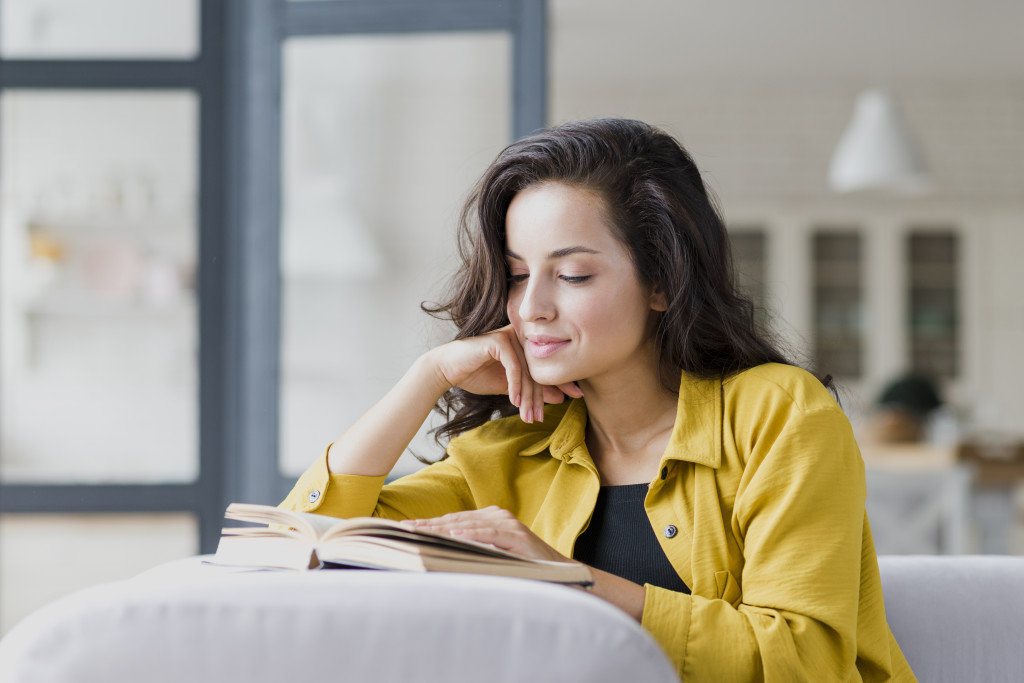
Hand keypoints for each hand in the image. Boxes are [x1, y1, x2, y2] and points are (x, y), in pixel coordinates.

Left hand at [401, 506, 569, 563]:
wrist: (557, 571)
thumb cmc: (521, 566)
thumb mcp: (492, 555)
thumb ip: (471, 549)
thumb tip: (439, 553)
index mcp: (489, 518)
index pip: (452, 521)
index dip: (429, 524)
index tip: (406, 528)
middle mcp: (496, 516)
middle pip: (455, 520)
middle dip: (428, 525)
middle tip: (404, 529)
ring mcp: (507, 523)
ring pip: (467, 524)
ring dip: (441, 528)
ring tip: (420, 531)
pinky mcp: (516, 534)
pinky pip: (488, 534)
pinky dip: (469, 534)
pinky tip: (452, 536)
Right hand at [428, 326, 582, 422]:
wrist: (447, 369)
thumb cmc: (477, 375)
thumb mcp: (511, 387)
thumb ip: (532, 389)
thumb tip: (560, 398)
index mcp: (526, 344)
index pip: (548, 364)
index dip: (561, 381)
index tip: (574, 397)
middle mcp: (521, 336)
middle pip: (539, 368)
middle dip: (541, 397)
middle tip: (540, 418)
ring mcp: (510, 336)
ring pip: (528, 370)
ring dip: (528, 397)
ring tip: (528, 416)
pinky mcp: (499, 340)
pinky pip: (514, 367)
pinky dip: (515, 386)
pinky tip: (515, 402)